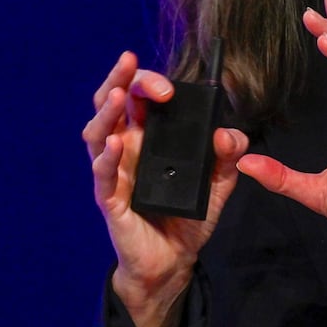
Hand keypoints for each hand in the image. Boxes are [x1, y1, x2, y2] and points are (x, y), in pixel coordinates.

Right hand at [83, 51, 248, 326]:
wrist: (176, 261)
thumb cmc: (189, 216)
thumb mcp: (219, 182)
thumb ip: (228, 155)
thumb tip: (227, 134)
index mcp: (150, 137)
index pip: (140, 96)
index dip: (149, 81)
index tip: (170, 85)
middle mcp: (127, 148)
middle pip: (112, 103)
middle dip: (121, 80)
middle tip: (132, 65)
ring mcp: (116, 172)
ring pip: (98, 133)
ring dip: (106, 111)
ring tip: (118, 94)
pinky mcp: (111, 199)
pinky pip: (103, 175)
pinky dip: (107, 157)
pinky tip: (115, 143)